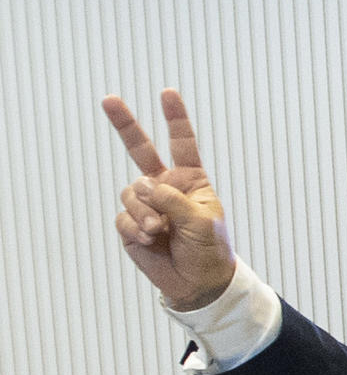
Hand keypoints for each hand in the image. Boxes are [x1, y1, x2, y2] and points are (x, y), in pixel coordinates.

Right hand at [102, 89, 235, 309]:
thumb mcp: (202, 221)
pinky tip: (150, 240)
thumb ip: (173, 199)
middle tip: (109, 99)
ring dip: (145, 212)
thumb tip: (142, 186)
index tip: (167, 92)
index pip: (182, 144)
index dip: (175, 119)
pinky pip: (124, 216)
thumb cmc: (209, 250)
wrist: (198, 282)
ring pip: (132, 192)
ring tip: (160, 231)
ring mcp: (146, 204)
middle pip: (140, 150)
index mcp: (190, 181)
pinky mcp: (130, 223)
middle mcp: (165, 187)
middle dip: (125, 124)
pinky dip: (137, 228)